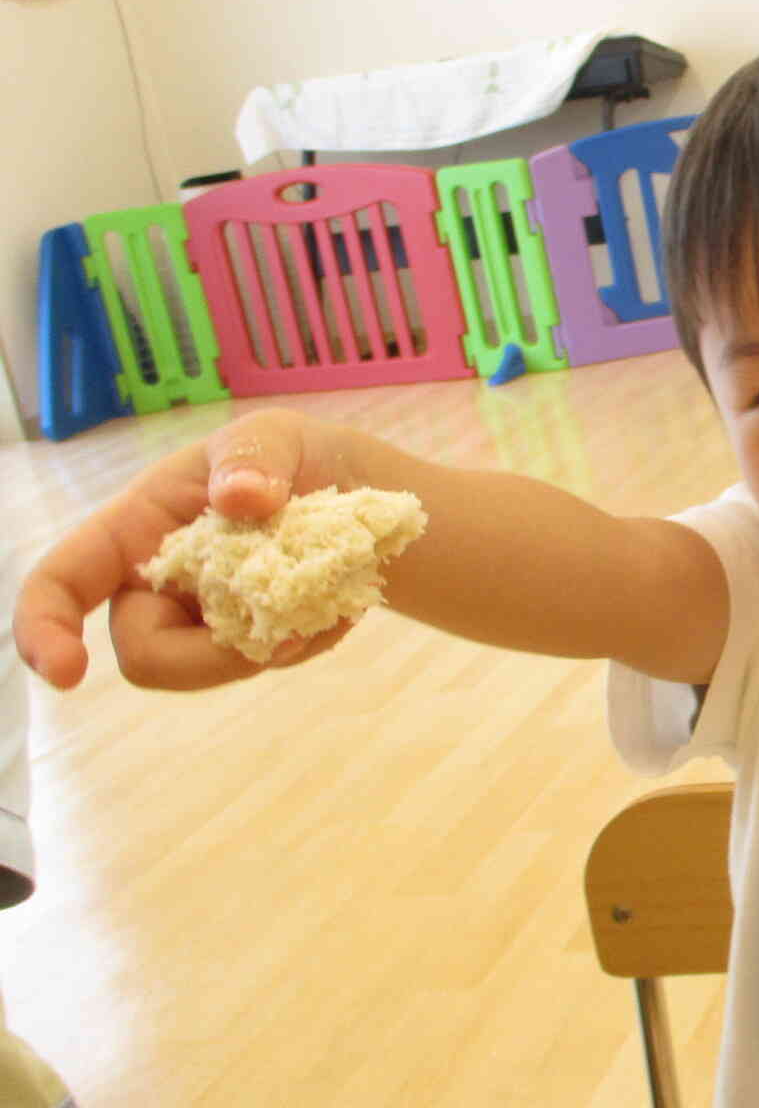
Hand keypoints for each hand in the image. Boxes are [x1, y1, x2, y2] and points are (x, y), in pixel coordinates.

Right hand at [12, 408, 355, 690]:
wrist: (364, 496)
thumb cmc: (296, 457)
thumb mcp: (275, 436)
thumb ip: (251, 457)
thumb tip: (239, 497)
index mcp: (134, 529)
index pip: (62, 582)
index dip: (45, 628)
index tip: (68, 670)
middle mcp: (156, 583)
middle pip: (145, 653)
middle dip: (210, 656)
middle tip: (287, 628)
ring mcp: (202, 619)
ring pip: (209, 669)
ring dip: (271, 646)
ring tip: (324, 600)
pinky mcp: (249, 642)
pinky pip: (264, 663)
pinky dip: (307, 642)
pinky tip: (337, 606)